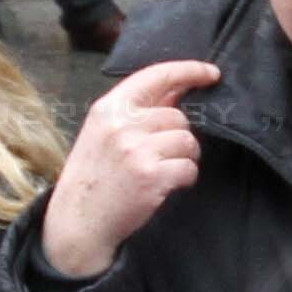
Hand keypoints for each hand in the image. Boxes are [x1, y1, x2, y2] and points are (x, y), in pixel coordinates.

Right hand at [40, 59, 217, 278]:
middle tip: (161, 155)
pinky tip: (167, 185)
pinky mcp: (151, 176)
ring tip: (164, 170)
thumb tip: (179, 90)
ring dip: (184, 157)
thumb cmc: (94, 176)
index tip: (212, 73)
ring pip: (187, 141)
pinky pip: (189, 168)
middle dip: (178, 136)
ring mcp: (136, 150)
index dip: (189, 70)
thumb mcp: (103, 132)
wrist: (79, 220)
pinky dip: (185, 178)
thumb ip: (137, 110)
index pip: (156, 76)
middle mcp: (122, 125)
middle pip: (178, 116)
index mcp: (109, 108)